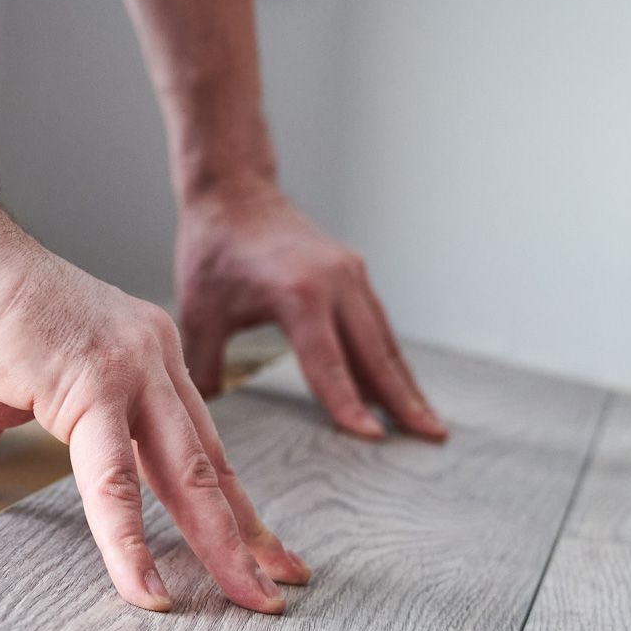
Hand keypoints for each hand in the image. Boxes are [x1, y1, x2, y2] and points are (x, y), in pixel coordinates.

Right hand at [0, 209, 308, 613]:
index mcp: (137, 364)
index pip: (196, 447)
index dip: (229, 505)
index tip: (260, 551)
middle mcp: (151, 361)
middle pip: (211, 466)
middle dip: (249, 535)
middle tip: (281, 593)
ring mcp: (131, 368)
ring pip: (186, 475)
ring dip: (222, 545)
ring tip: (252, 602)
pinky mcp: (93, 380)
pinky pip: (115, 480)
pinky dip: (130, 540)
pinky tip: (146, 590)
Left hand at [175, 188, 445, 441]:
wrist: (233, 192)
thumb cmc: (212, 252)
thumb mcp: (198, 314)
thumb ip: (204, 369)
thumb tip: (202, 423)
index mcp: (298, 293)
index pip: (328, 363)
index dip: (348, 404)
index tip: (373, 439)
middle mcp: (335, 282)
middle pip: (375, 353)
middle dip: (403, 400)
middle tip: (431, 438)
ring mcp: (350, 274)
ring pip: (384, 339)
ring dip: (406, 382)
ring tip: (428, 423)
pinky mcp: (353, 272)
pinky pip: (377, 323)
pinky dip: (389, 358)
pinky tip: (398, 389)